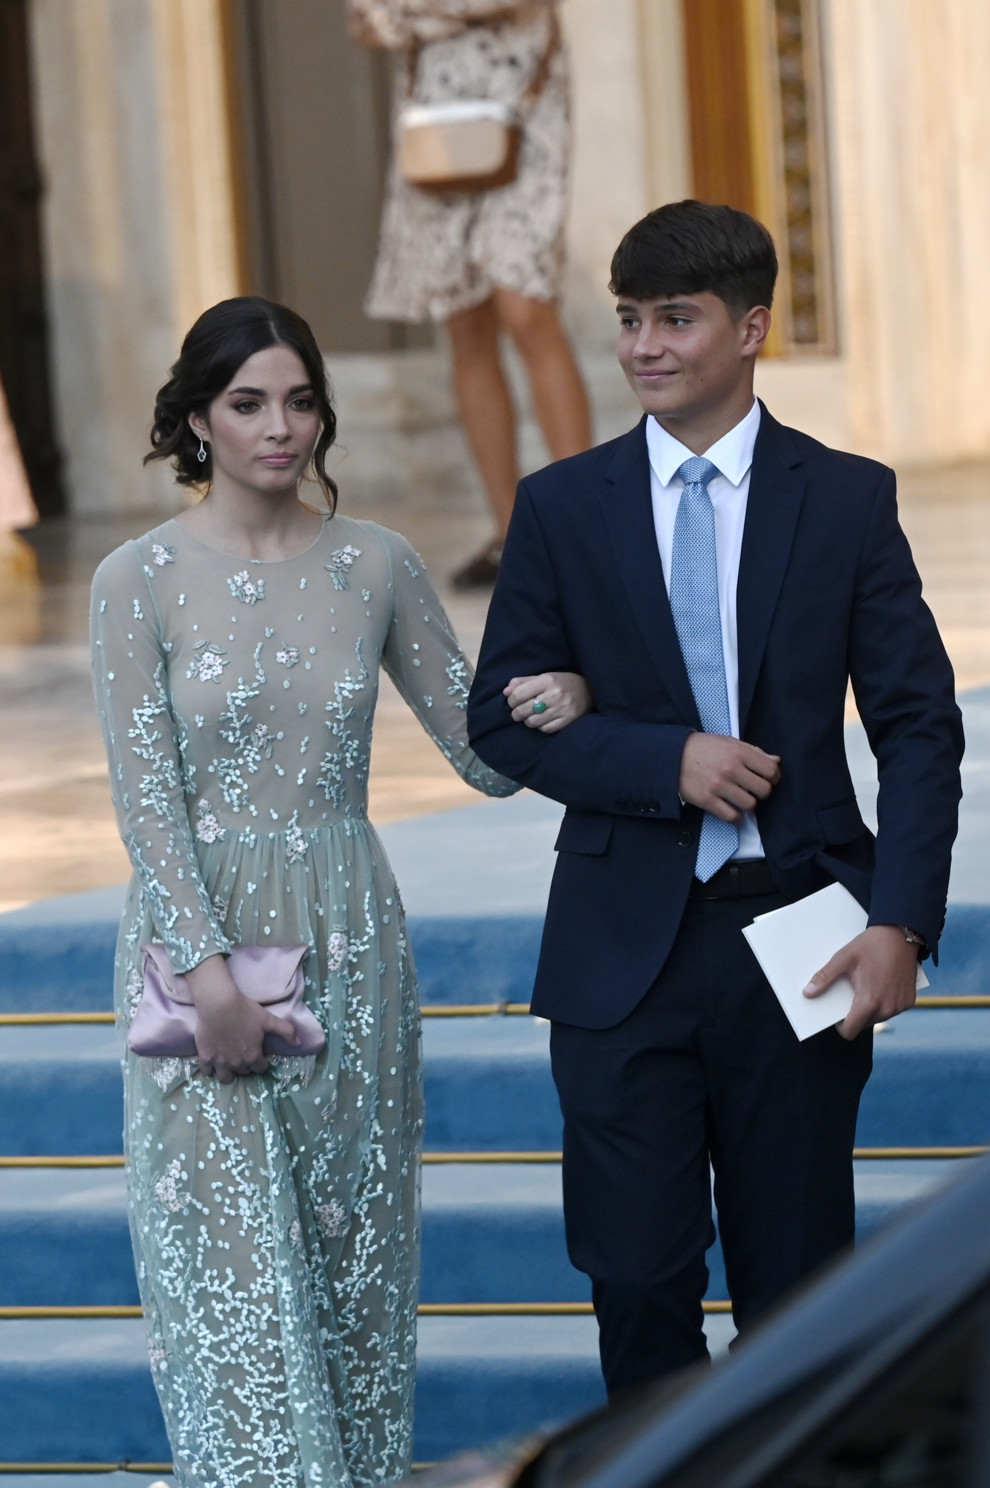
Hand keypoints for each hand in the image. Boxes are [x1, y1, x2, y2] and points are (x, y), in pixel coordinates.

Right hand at [185, 955, 299, 1082]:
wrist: (219, 1004)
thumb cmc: (245, 1011)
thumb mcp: (269, 1019)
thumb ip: (286, 1031)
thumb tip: (299, 1043)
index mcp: (253, 1056)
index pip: (260, 1068)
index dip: (261, 1061)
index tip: (259, 1053)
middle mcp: (237, 1063)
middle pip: (244, 1072)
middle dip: (246, 1065)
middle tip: (243, 1053)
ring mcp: (220, 1062)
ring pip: (226, 1078)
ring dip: (229, 1073)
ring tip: (229, 1063)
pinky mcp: (205, 1057)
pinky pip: (207, 1072)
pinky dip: (210, 1069)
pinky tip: (212, 1061)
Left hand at [504, 672, 592, 732]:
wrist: (589, 690)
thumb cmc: (561, 683)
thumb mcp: (543, 677)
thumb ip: (523, 682)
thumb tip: (505, 692)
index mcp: (547, 680)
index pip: (519, 694)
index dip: (511, 701)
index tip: (513, 702)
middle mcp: (555, 694)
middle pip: (524, 710)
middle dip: (516, 714)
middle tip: (518, 713)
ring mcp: (563, 709)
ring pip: (533, 722)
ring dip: (528, 721)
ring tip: (531, 716)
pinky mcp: (569, 720)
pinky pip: (545, 729)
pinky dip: (541, 727)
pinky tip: (543, 720)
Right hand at [679, 733, 780, 820]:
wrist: (673, 755)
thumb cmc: (703, 748)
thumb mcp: (729, 742)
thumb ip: (754, 752)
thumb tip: (776, 761)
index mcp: (739, 753)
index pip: (771, 771)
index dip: (774, 777)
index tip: (769, 780)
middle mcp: (731, 769)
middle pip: (764, 790)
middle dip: (762, 792)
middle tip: (754, 790)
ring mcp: (719, 786)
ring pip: (750, 805)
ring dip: (749, 804)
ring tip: (741, 799)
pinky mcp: (707, 800)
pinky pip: (732, 816)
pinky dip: (737, 818)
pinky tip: (734, 812)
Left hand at [803, 925, 919, 1039]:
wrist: (901, 934)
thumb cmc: (871, 945)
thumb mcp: (843, 958)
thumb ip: (825, 977)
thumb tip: (807, 993)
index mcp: (869, 1001)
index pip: (851, 1031)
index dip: (840, 1026)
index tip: (836, 1013)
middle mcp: (887, 1008)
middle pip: (864, 1024)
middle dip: (855, 1014)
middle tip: (851, 992)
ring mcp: (900, 1006)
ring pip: (877, 1017)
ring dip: (869, 1008)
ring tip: (866, 986)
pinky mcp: (909, 1001)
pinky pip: (891, 1010)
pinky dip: (883, 1002)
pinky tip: (880, 984)